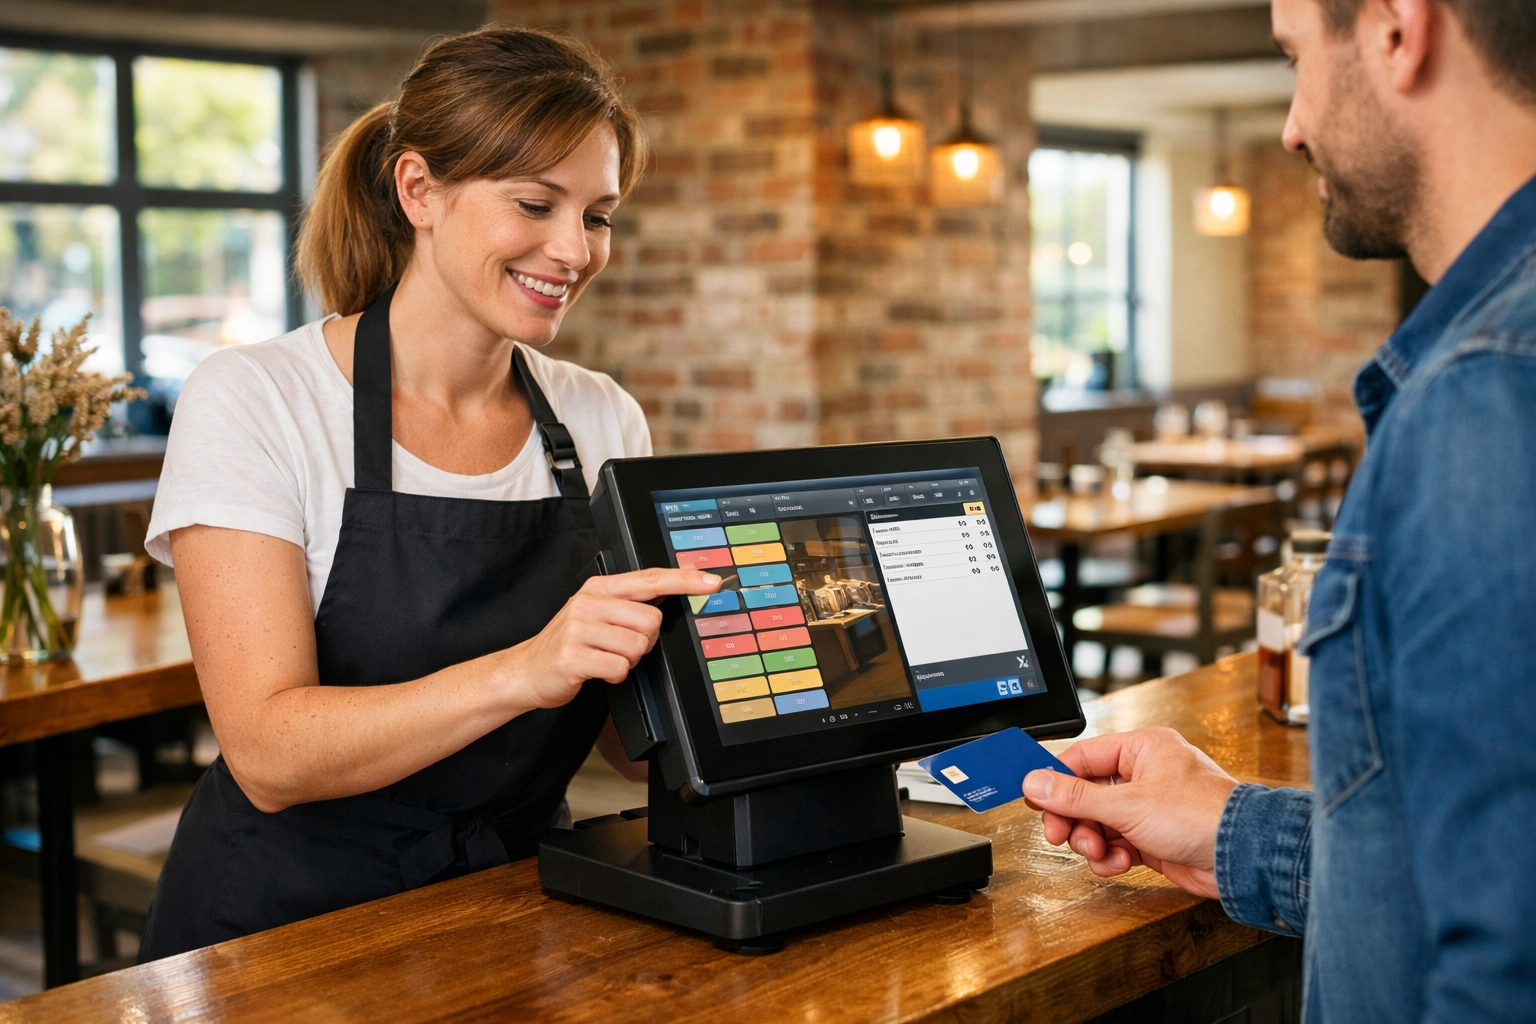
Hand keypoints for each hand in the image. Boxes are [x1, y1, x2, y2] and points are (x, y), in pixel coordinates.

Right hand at [502, 568, 719, 710]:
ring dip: (628, 660)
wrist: (527, 669)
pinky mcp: (573, 656)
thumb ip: (634, 600)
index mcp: (599, 588)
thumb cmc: (571, 642)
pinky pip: (619, 668)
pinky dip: (615, 676)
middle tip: (620, 646)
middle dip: (644, 641)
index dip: (684, 580)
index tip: (712, 582)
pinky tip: (597, 671)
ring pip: (637, 646)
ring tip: (605, 658)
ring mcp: (579, 628)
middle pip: (651, 621)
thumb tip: (680, 584)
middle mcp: (589, 602)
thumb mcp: (599, 612)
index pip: (650, 579)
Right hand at [1023, 727, 1237, 899]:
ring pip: (1098, 822)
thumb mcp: (1127, 804)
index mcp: (1141, 749)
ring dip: (1091, 840)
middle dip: (1073, 818)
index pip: (1082, 757)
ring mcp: (1148, 808)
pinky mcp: (1152, 838)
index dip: (1055, 779)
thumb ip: (1076, 796)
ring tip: (1098, 851)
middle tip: (1060, 833)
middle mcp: (1144, 775)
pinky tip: (1118, 862)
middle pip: (1086, 793)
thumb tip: (1037, 783)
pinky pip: (1115, 843)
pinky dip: (1110, 856)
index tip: (1035, 798)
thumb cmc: (1203, 815)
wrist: (1241, 857)